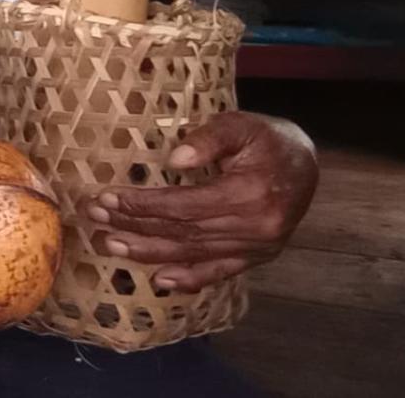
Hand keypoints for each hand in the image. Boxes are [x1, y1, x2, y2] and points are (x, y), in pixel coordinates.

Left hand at [83, 112, 317, 292]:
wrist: (308, 163)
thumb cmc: (269, 139)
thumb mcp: (242, 124)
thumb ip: (209, 139)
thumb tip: (174, 160)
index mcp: (249, 194)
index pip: (183, 206)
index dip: (142, 205)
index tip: (107, 199)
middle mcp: (254, 228)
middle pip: (183, 232)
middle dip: (134, 227)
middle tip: (95, 220)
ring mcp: (257, 248)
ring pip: (194, 254)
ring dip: (149, 253)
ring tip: (111, 247)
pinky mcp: (257, 258)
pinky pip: (219, 273)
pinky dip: (189, 279)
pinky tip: (160, 280)